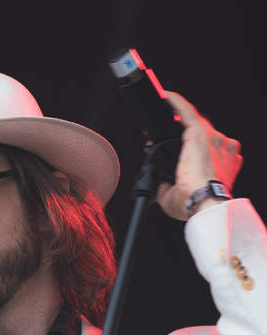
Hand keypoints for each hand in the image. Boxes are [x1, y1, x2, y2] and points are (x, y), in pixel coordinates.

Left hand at [156, 92, 242, 220]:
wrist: (203, 200)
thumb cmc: (194, 201)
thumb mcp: (174, 195)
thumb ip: (167, 185)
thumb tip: (159, 182)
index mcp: (217, 162)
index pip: (200, 146)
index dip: (183, 143)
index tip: (167, 144)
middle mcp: (218, 148)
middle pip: (194, 130)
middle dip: (175, 127)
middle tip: (153, 130)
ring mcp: (212, 139)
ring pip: (190, 119)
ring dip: (173, 112)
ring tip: (157, 107)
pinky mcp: (200, 133)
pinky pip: (185, 112)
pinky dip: (174, 102)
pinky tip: (163, 95)